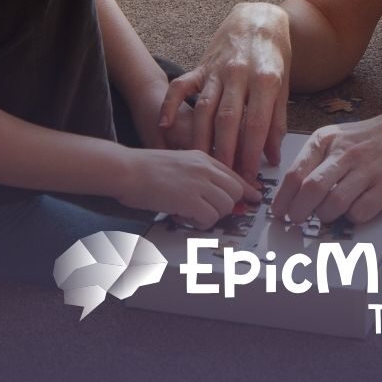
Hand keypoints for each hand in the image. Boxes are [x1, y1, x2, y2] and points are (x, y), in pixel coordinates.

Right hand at [117, 148, 260, 229]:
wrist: (126, 169)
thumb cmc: (145, 169)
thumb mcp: (179, 162)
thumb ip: (199, 175)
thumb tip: (215, 194)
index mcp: (203, 157)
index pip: (235, 174)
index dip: (246, 190)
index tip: (254, 198)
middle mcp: (205, 168)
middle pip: (235, 192)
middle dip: (226, 206)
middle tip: (208, 211)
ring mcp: (198, 182)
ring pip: (225, 206)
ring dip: (211, 216)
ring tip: (190, 213)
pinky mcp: (189, 198)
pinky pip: (209, 218)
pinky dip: (199, 223)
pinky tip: (184, 217)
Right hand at [158, 2, 290, 181]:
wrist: (258, 18)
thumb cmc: (273, 55)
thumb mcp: (283, 86)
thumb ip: (276, 122)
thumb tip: (272, 157)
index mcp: (264, 80)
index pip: (256, 123)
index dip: (251, 153)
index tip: (248, 176)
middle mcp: (239, 74)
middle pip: (228, 119)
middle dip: (225, 152)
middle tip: (222, 178)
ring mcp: (216, 70)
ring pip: (204, 108)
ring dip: (201, 138)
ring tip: (201, 163)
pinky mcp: (201, 66)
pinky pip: (182, 86)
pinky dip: (171, 104)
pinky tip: (165, 125)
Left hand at [271, 106, 381, 224]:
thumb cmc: (374, 136)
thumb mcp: (339, 137)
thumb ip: (316, 159)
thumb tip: (292, 190)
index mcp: (327, 139)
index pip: (295, 173)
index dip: (282, 198)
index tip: (277, 211)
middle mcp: (345, 153)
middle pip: (310, 191)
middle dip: (298, 212)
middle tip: (295, 220)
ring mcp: (367, 170)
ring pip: (333, 205)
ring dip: (324, 216)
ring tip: (326, 215)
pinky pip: (360, 213)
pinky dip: (352, 218)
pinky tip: (353, 210)